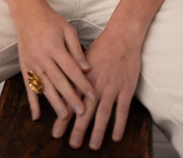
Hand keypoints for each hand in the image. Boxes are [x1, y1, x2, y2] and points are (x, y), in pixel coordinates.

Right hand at [16, 2, 94, 125]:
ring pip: (44, 86)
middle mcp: (42, 56)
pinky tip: (36, 116)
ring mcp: (31, 63)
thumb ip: (76, 50)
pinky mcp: (24, 66)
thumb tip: (87, 69)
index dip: (82, 83)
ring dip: (54, 103)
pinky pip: (28, 87)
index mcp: (55, 46)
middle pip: (58, 81)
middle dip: (71, 98)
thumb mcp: (68, 30)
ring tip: (64, 117)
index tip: (92, 95)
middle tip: (81, 112)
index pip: (71, 69)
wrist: (28, 13)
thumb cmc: (51, 21)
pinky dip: (32, 102)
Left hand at [56, 28, 140, 149]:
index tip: (56, 133)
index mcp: (84, 78)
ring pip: (103, 113)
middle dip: (78, 129)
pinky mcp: (126, 89)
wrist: (122, 36)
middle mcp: (97, 84)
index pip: (71, 101)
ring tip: (92, 146)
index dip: (63, 118)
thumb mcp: (84, 60)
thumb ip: (75, 77)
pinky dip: (119, 124)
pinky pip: (122, 110)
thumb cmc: (101, 47)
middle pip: (86, 110)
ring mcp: (112, 87)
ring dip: (98, 131)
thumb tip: (63, 90)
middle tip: (72, 145)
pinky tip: (115, 137)